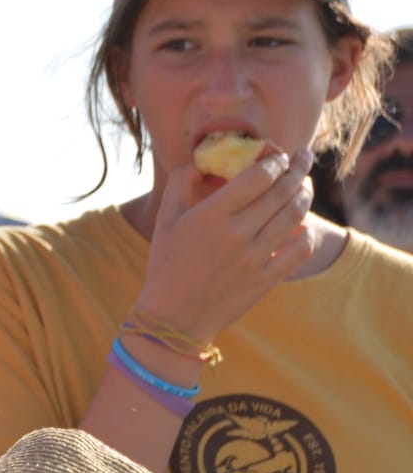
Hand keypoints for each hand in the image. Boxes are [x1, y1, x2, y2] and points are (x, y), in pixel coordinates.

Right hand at [139, 145, 314, 344]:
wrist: (174, 317)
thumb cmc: (166, 265)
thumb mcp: (164, 222)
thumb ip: (179, 185)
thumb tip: (200, 163)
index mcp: (211, 216)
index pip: (258, 176)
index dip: (274, 161)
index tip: (278, 155)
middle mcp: (237, 233)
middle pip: (282, 191)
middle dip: (298, 168)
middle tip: (303, 158)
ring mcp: (255, 257)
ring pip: (295, 214)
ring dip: (305, 194)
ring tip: (305, 185)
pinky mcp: (267, 279)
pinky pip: (301, 249)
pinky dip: (307, 233)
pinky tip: (303, 226)